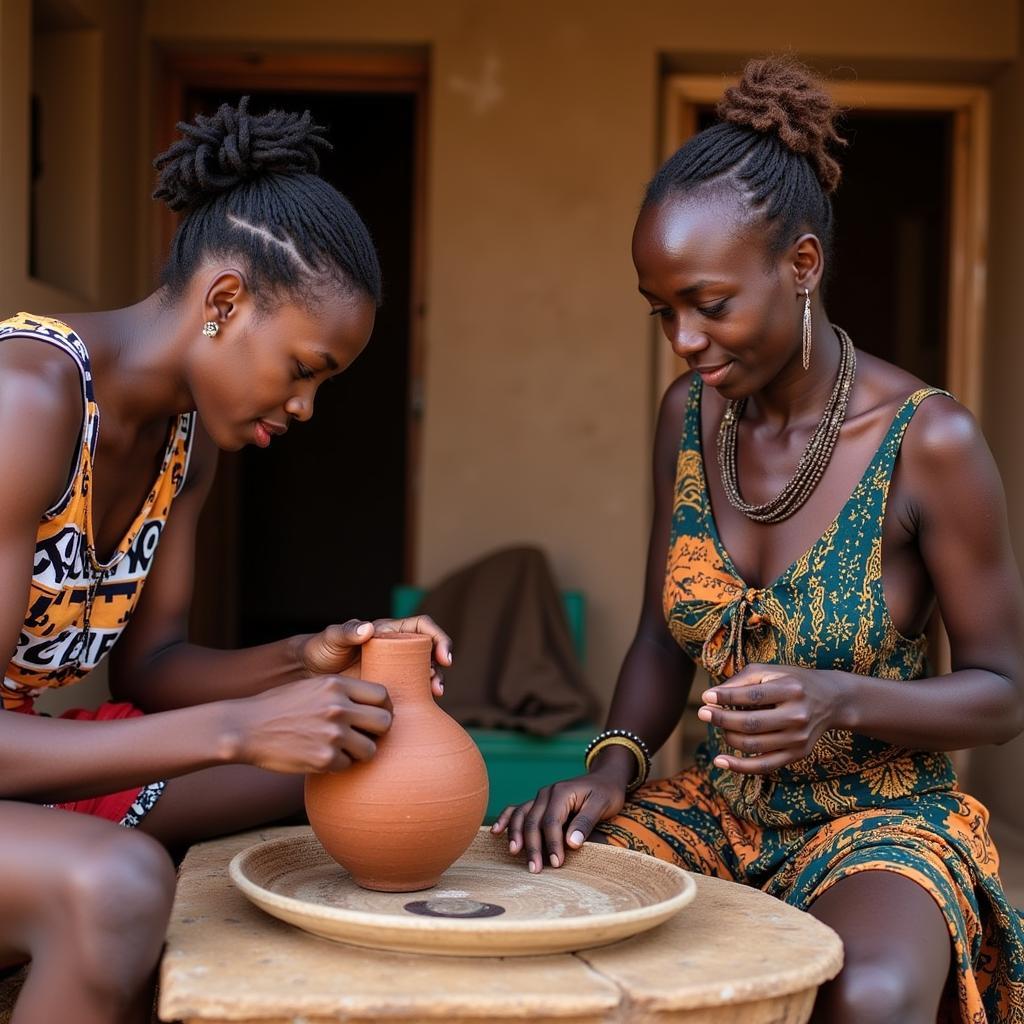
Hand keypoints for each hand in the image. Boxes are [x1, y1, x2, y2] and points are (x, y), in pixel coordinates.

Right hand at [228, 674, 393, 773]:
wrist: (245, 728)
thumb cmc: (279, 706)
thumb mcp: (313, 686)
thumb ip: (342, 692)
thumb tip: (376, 704)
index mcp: (337, 684)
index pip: (382, 695)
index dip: (383, 708)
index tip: (374, 716)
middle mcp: (339, 707)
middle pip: (385, 722)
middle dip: (377, 732)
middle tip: (362, 736)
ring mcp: (332, 733)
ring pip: (370, 749)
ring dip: (358, 752)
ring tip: (340, 749)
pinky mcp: (323, 758)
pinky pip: (347, 766)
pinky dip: (336, 765)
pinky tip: (320, 757)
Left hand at [300, 615, 452, 697]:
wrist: (309, 675)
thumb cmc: (321, 650)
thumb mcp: (332, 638)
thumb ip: (347, 631)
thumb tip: (368, 629)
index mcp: (388, 632)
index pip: (422, 626)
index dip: (438, 637)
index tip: (443, 655)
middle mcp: (396, 650)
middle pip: (430, 652)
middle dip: (441, 665)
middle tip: (438, 683)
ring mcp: (394, 671)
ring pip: (424, 673)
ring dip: (435, 682)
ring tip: (436, 694)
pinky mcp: (388, 690)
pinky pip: (410, 693)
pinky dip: (420, 699)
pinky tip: (422, 709)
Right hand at [490, 768, 627, 872]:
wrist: (604, 778)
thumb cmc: (606, 792)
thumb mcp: (603, 804)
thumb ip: (586, 822)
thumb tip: (571, 844)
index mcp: (561, 792)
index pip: (552, 821)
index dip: (552, 844)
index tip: (557, 864)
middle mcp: (546, 793)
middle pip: (533, 821)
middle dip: (533, 846)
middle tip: (535, 870)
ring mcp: (540, 797)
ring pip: (522, 816)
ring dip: (516, 835)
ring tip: (515, 854)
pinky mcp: (538, 803)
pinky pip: (517, 810)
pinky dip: (506, 819)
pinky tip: (496, 832)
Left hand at [697, 663, 843, 773]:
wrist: (831, 700)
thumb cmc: (791, 681)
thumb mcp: (769, 671)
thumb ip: (741, 681)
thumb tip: (710, 697)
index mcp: (791, 690)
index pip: (753, 696)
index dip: (726, 698)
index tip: (706, 697)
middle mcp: (797, 715)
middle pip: (751, 723)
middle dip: (721, 719)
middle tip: (702, 712)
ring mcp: (798, 738)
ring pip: (753, 745)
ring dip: (727, 736)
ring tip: (717, 724)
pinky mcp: (797, 754)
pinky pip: (764, 766)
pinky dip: (739, 766)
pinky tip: (720, 761)